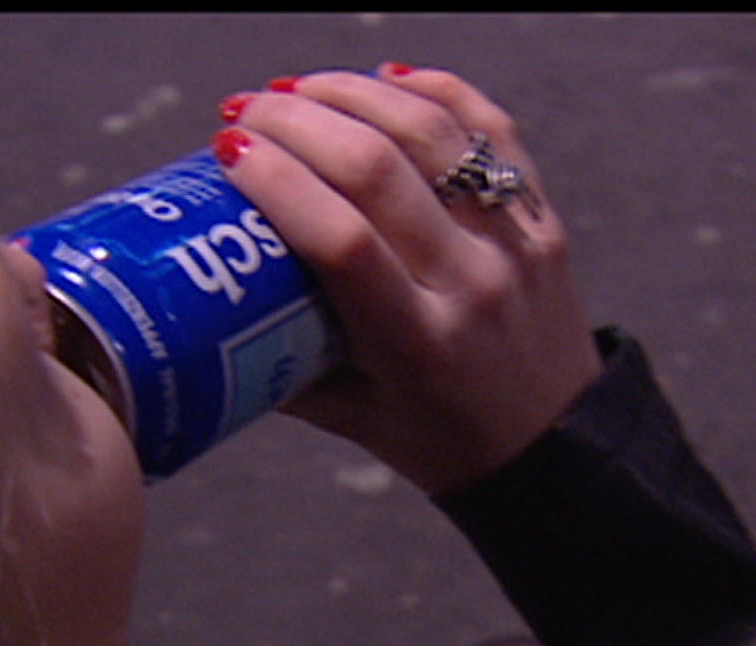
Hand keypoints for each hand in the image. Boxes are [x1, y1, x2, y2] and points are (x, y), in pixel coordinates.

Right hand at [213, 65, 602, 495]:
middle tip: (246, 112)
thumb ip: (280, 368)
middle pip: (378, 169)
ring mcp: (516, 245)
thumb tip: (196, 305)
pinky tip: (386, 80)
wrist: (559, 453)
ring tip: (299, 90)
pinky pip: (493, 129)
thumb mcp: (356, 421)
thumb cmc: (443, 441)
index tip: (228, 150)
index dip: (278, 181)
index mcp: (419, 346)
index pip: (342, 241)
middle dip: (298, 121)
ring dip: (355, 93)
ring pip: (433, 132)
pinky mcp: (543, 220)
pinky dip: (438, 90)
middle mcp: (472, 286)